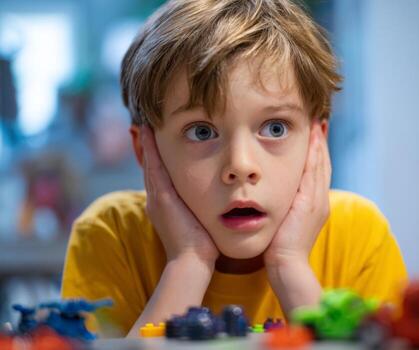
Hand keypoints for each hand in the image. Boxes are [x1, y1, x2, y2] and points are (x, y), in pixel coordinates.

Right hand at [141, 125, 218, 263]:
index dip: (156, 158)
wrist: (192, 262)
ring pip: (150, 163)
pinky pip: (154, 167)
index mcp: (164, 205)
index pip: (159, 175)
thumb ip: (201, 209)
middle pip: (150, 166)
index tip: (157, 140)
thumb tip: (217, 203)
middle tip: (144, 125)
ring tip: (145, 123)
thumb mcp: (200, 221)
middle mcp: (156, 199)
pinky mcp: (162, 197)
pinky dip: (150, 149)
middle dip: (147, 147)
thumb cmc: (202, 246)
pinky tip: (149, 132)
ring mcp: (157, 198)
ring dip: (147, 143)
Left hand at [264, 121, 330, 267]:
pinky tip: (312, 139)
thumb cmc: (280, 246)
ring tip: (317, 122)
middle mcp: (320, 199)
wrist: (287, 264)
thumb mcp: (285, 221)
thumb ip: (286, 206)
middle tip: (319, 120)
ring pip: (321, 164)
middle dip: (321, 142)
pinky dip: (315, 154)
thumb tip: (275, 193)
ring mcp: (318, 200)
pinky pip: (315, 172)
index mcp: (315, 204)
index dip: (317, 151)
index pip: (318, 172)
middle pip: (323, 164)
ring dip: (319, 143)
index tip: (314, 133)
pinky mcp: (311, 202)